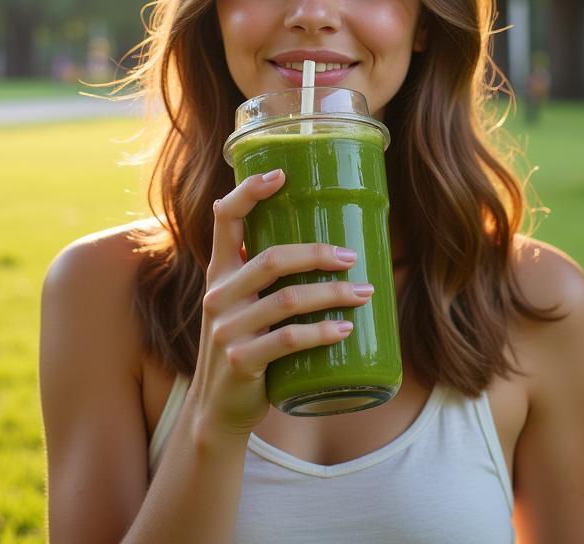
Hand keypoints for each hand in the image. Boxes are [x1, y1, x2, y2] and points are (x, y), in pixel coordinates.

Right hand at [189, 169, 372, 438]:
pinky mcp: (241, 362)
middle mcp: (219, 294)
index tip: (281, 174)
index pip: (225, 219)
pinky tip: (345, 330)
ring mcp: (227, 329)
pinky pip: (287, 341)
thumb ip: (264, 275)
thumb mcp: (242, 304)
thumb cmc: (245, 344)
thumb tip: (330, 241)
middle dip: (318, 254)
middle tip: (352, 256)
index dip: (249, 192)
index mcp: (220, 271)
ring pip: (288, 300)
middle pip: (272, 259)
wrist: (218, 410)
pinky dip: (321, 333)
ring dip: (333, 294)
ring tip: (364, 293)